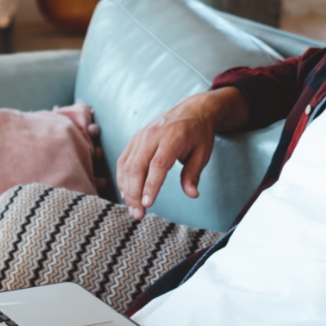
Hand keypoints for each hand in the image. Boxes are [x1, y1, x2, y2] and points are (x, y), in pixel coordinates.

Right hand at [116, 88, 246, 219]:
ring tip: (133, 210)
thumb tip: (192, 194)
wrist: (191, 110)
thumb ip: (194, 174)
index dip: (151, 185)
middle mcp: (152, 135)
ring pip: (126, 166)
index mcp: (172, 137)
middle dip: (135, 194)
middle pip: (137, 167)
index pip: (158, 164)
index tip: (147, 204)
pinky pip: (123, 161)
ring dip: (127, 190)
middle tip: (138, 215)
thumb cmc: (198, 133)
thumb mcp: (203, 153)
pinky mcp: (134, 139)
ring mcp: (140, 136)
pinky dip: (122, 179)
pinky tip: (126, 194)